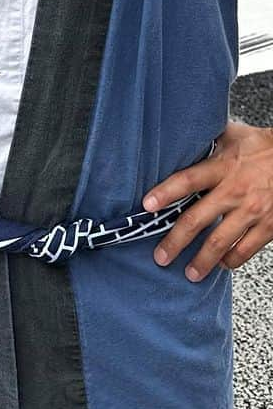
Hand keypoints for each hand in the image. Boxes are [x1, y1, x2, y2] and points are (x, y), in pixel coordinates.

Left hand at [144, 121, 272, 279]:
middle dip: (175, 241)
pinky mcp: (268, 226)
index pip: (187, 180)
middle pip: (197, 219)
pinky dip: (230, 260)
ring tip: (190, 273)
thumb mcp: (233, 135)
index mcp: (222, 166)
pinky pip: (245, 250)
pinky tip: (221, 264)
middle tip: (161, 256)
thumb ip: (208, 141)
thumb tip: (180, 135)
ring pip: (220, 242)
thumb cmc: (262, 146)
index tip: (147, 206)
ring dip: (202, 261)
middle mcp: (234, 190)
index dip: (165, 193)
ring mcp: (252, 210)